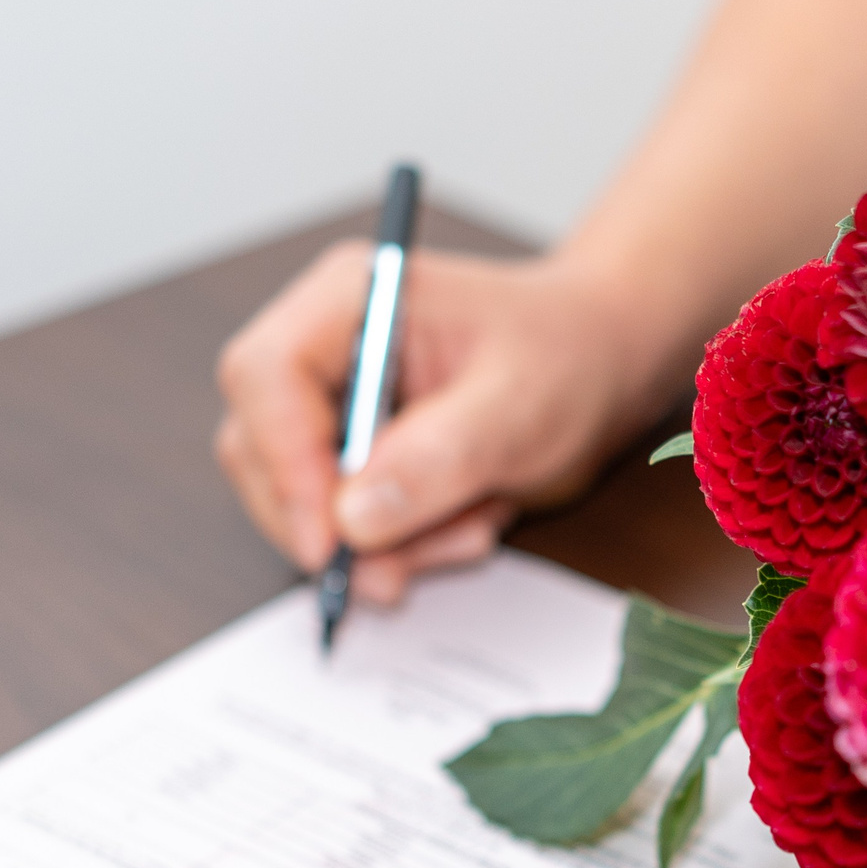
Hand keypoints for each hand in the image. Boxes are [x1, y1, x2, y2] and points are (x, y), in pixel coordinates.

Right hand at [216, 242, 673, 601]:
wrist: (606, 362)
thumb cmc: (571, 355)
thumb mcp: (520, 407)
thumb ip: (438, 457)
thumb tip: (352, 518)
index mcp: (351, 299)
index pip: (265, 376)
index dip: (285, 463)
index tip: (331, 540)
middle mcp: (325, 346)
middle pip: (260, 449)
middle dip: (332, 523)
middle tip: (404, 568)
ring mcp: (334, 404)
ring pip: (301, 502)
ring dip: (381, 543)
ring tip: (472, 526)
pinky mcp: (353, 454)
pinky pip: (343, 525)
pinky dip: (401, 546)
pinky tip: (466, 521)